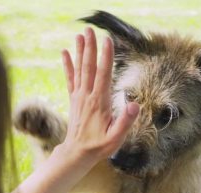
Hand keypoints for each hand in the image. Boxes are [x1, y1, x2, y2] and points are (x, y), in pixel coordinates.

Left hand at [58, 27, 138, 163]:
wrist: (77, 153)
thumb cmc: (99, 146)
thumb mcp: (116, 138)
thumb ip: (125, 122)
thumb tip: (135, 105)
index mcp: (99, 102)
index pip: (104, 75)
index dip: (106, 57)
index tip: (107, 40)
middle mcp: (87, 96)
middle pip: (89, 67)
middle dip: (90, 48)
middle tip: (90, 29)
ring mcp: (79, 96)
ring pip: (80, 70)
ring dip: (80, 51)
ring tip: (80, 35)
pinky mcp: (74, 99)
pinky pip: (70, 78)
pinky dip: (68, 65)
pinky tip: (65, 53)